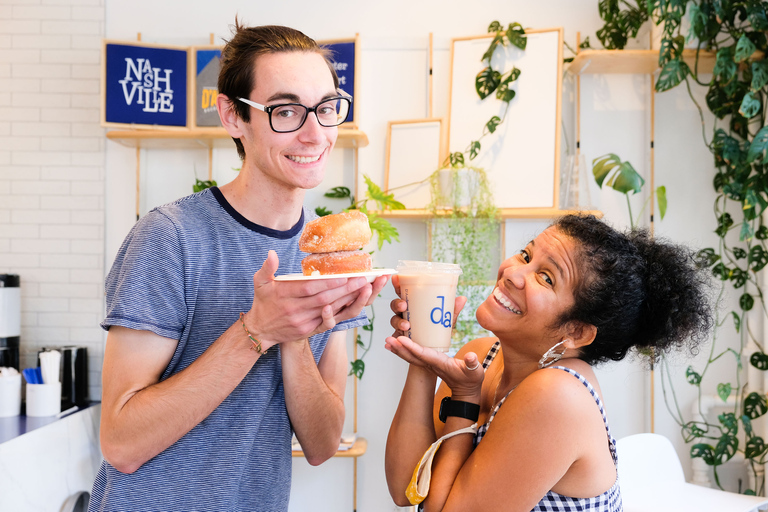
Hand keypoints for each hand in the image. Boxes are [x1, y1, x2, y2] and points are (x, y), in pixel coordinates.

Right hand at [246, 251, 389, 344]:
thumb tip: (271, 253)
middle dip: (345, 290)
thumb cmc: (262, 302)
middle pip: (324, 299)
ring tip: (363, 290)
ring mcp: (302, 322)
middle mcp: (295, 309)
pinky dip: (340, 313)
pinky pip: (327, 322)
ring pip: (329, 310)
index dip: (328, 283)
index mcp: (284, 295)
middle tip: (362, 280)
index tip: (344, 275)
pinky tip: (352, 306)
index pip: (310, 288)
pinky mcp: (308, 331)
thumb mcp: (260, 283)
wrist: (259, 331)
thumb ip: (267, 268)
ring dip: (347, 300)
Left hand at [384, 335, 483, 399]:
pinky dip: (404, 350)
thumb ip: (472, 364)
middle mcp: (431, 364)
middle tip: (387, 340)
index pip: (423, 354)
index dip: (412, 347)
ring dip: (398, 350)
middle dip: (399, 348)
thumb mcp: (475, 371)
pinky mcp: (429, 363)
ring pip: (410, 356)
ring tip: (387, 342)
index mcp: (440, 364)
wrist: (466, 390)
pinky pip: (413, 356)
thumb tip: (470, 357)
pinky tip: (396, 344)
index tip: (401, 339)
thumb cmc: (471, 379)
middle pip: (412, 356)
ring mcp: (429, 364)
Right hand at [388, 274, 467, 337]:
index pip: (403, 291)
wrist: (437, 349)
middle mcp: (405, 313)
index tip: (396, 278)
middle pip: (395, 304)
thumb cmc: (438, 329)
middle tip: (404, 305)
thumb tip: (462, 298)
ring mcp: (401, 325)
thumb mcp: (447, 319)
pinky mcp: (400, 339)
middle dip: (397, 303)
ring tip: (406, 325)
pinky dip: (393, 339)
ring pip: (394, 320)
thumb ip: (453, 310)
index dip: (397, 284)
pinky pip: (394, 338)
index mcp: (414, 304)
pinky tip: (394, 340)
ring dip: (398, 321)